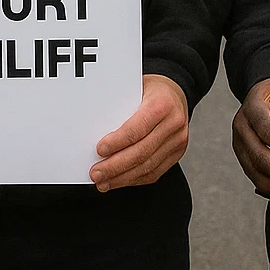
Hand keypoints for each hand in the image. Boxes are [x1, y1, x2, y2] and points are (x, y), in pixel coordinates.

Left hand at [90, 75, 188, 191]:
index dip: (118, 142)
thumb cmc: (151, 90)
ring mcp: (177, 141)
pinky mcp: (177, 154)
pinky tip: (119, 180)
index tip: (99, 150)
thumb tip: (92, 127)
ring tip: (104, 181)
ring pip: (148, 166)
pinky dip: (134, 179)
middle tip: (96, 173)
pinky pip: (154, 172)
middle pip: (142, 151)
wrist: (176, 94)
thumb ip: (119, 105)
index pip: (138, 127)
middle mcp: (173, 123)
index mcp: (162, 104)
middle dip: (116, 166)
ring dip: (122, 177)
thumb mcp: (135, 87)